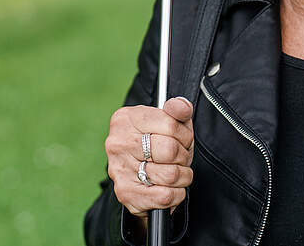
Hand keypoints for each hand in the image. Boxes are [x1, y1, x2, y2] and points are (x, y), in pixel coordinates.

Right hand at [104, 96, 194, 216]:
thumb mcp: (166, 120)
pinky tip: (170, 187)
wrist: (134, 170)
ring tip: (176, 171)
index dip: (185, 134)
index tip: (183, 139)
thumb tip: (183, 107)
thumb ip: (177, 109)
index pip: (170, 124)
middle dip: (184, 156)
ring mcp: (119, 169)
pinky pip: (165, 196)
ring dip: (183, 176)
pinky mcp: (126, 194)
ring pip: (171, 175)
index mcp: (126, 118)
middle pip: (171, 150)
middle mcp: (118, 143)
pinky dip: (177, 193)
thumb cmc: (153, 142)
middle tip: (180, 157)